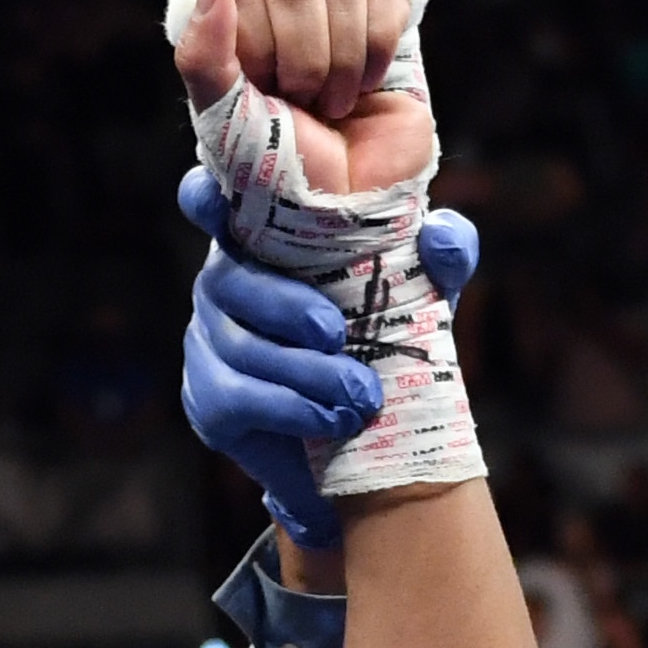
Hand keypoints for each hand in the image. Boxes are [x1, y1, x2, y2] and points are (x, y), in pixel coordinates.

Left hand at [171, 0, 430, 193]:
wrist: (343, 206)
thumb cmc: (276, 168)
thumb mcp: (221, 119)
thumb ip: (202, 54)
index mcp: (237, 29)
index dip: (256, 47)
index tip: (263, 94)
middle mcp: (283, 16)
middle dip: (301, 62)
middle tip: (303, 105)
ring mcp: (335, 18)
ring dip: (340, 65)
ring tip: (334, 106)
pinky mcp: (384, 25)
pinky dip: (377, 50)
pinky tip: (367, 86)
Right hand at [178, 169, 479, 548]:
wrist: (375, 449)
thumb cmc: (390, 348)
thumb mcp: (427, 299)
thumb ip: (442, 259)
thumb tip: (443, 234)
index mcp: (265, 241)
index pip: (215, 202)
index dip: (204, 198)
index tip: (211, 202)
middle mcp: (226, 283)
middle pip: (227, 278)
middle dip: (285, 306)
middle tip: (337, 333)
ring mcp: (209, 343)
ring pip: (237, 345)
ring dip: (304, 371)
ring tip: (361, 394)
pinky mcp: (210, 402)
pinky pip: (235, 398)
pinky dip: (290, 408)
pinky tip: (332, 420)